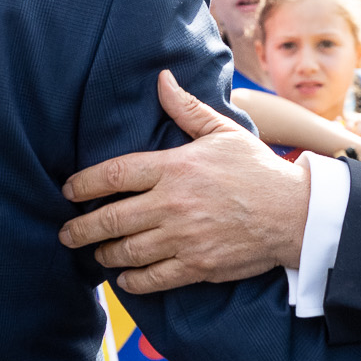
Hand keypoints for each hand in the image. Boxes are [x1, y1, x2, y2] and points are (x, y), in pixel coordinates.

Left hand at [59, 70, 309, 290]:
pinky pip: (152, 278)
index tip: (69, 190)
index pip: (113, 174)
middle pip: (109, 218)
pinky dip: (132, 280)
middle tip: (67, 233)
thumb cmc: (257, 169)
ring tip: (97, 253)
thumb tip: (161, 80)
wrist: (293, 213)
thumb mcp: (223, 132)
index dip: (83, 184)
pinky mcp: (197, 265)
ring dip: (104, 254)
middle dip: (80, 229)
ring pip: (126, 251)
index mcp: (174, 167)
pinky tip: (124, 276)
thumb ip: (186, 109)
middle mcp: (172, 203)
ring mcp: (183, 237)